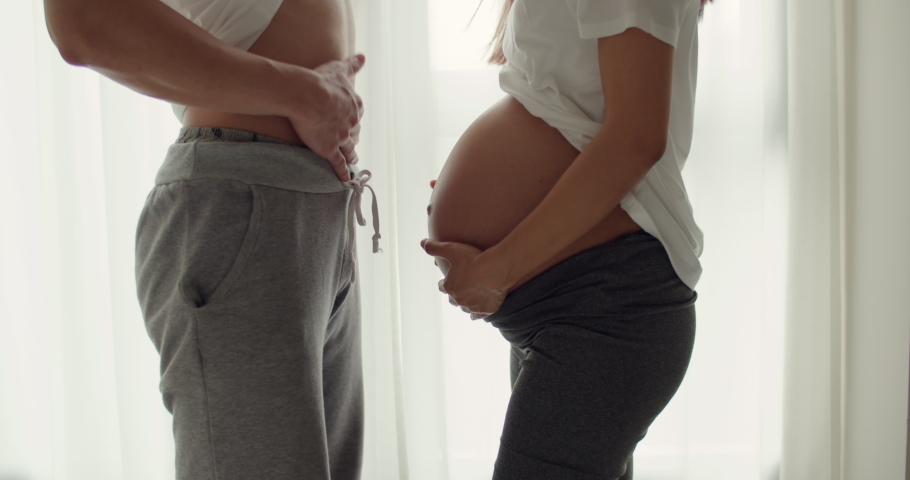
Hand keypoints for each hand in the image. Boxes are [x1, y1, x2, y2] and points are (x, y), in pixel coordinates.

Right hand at [288, 54, 365, 181]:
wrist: (308, 95)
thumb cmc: (321, 81)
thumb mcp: (340, 69)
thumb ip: (352, 64)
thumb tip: (363, 57)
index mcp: (354, 105)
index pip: (356, 114)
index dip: (352, 118)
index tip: (350, 121)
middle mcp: (351, 123)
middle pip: (354, 132)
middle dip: (352, 136)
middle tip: (349, 141)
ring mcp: (341, 137)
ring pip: (350, 149)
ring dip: (351, 154)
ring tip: (353, 160)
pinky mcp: (330, 149)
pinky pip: (339, 163)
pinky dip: (343, 172)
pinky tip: (345, 179)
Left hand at [421, 239, 510, 319]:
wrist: (496, 269)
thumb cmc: (473, 259)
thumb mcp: (451, 249)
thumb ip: (435, 248)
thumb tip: (422, 243)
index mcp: (449, 287)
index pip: (442, 287)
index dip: (444, 283)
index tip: (446, 280)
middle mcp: (459, 299)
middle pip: (453, 299)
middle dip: (454, 294)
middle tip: (459, 288)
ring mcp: (472, 306)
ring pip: (464, 308)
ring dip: (464, 304)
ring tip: (468, 299)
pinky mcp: (486, 310)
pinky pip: (478, 316)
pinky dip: (476, 314)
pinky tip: (476, 314)